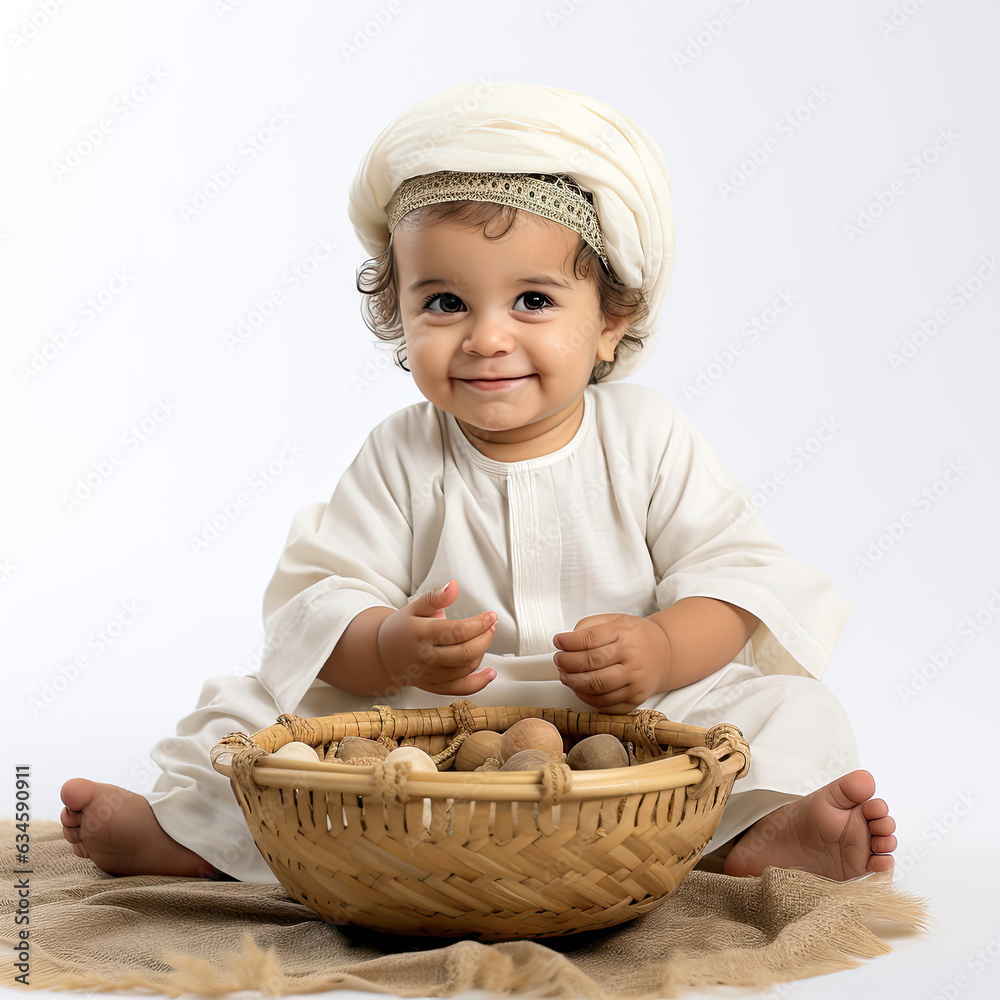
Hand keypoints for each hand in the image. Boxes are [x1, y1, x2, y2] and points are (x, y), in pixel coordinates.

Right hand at [376, 579, 497, 695]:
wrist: (382, 653)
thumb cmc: (402, 628)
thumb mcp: (416, 607)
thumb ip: (436, 597)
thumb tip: (453, 586)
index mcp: (421, 634)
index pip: (456, 631)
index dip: (479, 624)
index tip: (491, 616)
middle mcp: (425, 657)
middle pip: (464, 653)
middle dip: (485, 638)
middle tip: (492, 625)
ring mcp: (430, 674)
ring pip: (465, 668)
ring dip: (482, 653)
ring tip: (484, 637)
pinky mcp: (434, 686)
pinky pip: (460, 689)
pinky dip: (479, 683)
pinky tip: (490, 673)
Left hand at [553, 613, 671, 712]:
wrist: (664, 653)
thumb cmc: (635, 637)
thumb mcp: (615, 620)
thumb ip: (590, 626)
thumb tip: (567, 640)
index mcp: (625, 634)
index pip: (589, 639)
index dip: (568, 642)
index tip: (557, 642)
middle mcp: (632, 658)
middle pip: (591, 664)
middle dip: (567, 663)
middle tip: (558, 660)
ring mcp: (635, 680)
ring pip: (596, 687)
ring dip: (574, 683)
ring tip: (565, 676)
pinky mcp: (636, 698)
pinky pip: (606, 704)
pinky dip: (587, 699)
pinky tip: (580, 689)